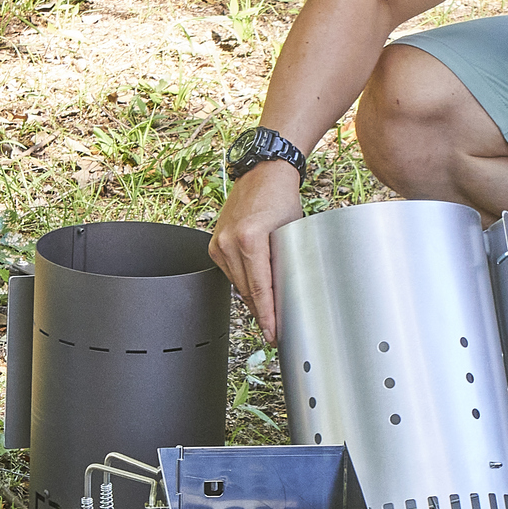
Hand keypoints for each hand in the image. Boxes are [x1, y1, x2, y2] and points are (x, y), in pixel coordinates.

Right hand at [211, 162, 302, 341]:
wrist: (262, 175)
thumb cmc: (282, 199)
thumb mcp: (292, 233)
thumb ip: (287, 262)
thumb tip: (290, 292)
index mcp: (250, 239)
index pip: (259, 289)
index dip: (267, 316)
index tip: (273, 333)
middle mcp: (230, 242)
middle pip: (247, 291)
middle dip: (262, 314)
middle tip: (275, 332)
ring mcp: (219, 243)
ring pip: (238, 285)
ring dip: (253, 301)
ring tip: (269, 316)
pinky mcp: (215, 244)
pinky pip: (230, 273)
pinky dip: (243, 284)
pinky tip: (256, 292)